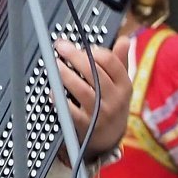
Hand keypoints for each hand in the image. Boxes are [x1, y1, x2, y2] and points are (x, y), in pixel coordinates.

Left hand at [55, 37, 129, 160]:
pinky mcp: (86, 126)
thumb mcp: (121, 85)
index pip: (110, 61)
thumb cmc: (112, 105)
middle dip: (75, 56)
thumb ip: (120, 61)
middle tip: (61, 47)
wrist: (109, 138)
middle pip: (94, 72)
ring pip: (81, 89)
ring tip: (54, 64)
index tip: (82, 47)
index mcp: (124, 85)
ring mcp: (100, 113)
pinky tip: (52, 90)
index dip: (93, 51)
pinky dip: (59, 99)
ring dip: (65, 74)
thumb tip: (124, 39)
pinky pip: (70, 110)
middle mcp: (115, 99)